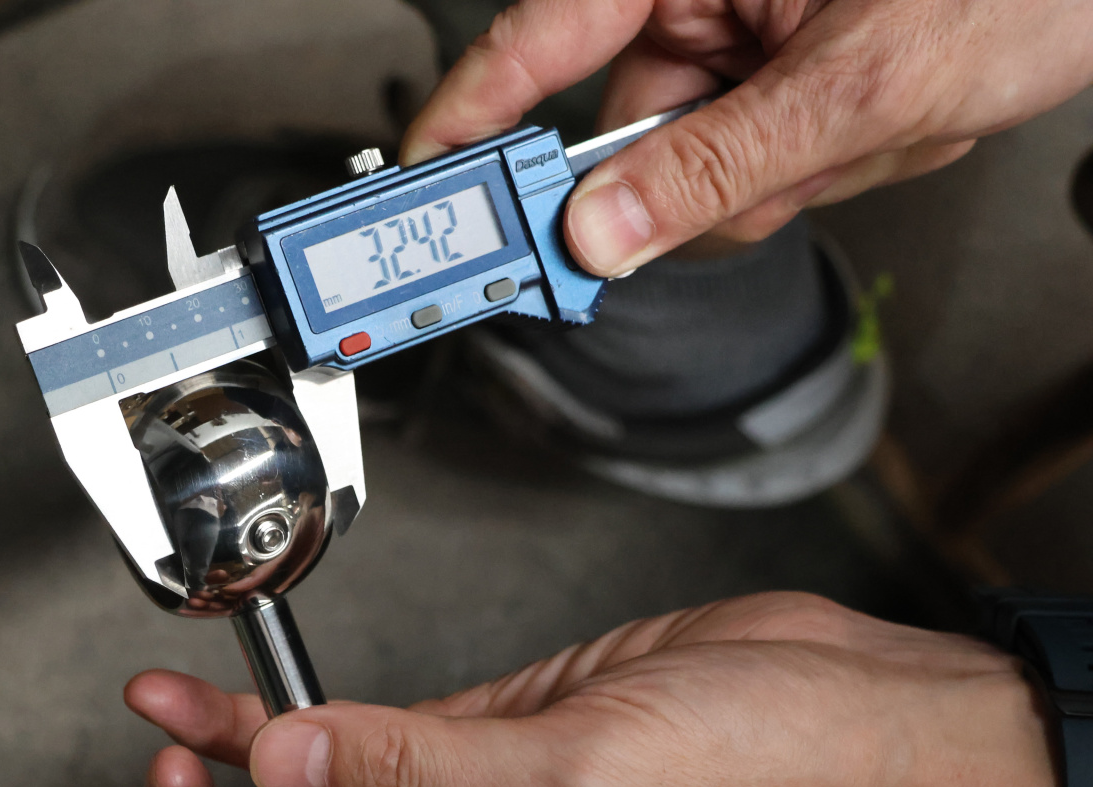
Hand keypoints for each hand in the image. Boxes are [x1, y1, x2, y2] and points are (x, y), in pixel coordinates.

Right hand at [400, 0, 1092, 275]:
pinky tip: (884, 128)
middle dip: (711, 182)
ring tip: (879, 126)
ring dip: (788, 179)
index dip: (472, 118)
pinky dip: (817, 172)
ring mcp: (743, 33)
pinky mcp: (778, 70)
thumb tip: (604, 232)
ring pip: (701, 163)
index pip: (538, 37)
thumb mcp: (865, 80)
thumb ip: (723, 165)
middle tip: (777, 181)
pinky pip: (755, 161)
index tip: (423, 187)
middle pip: (629, 130)